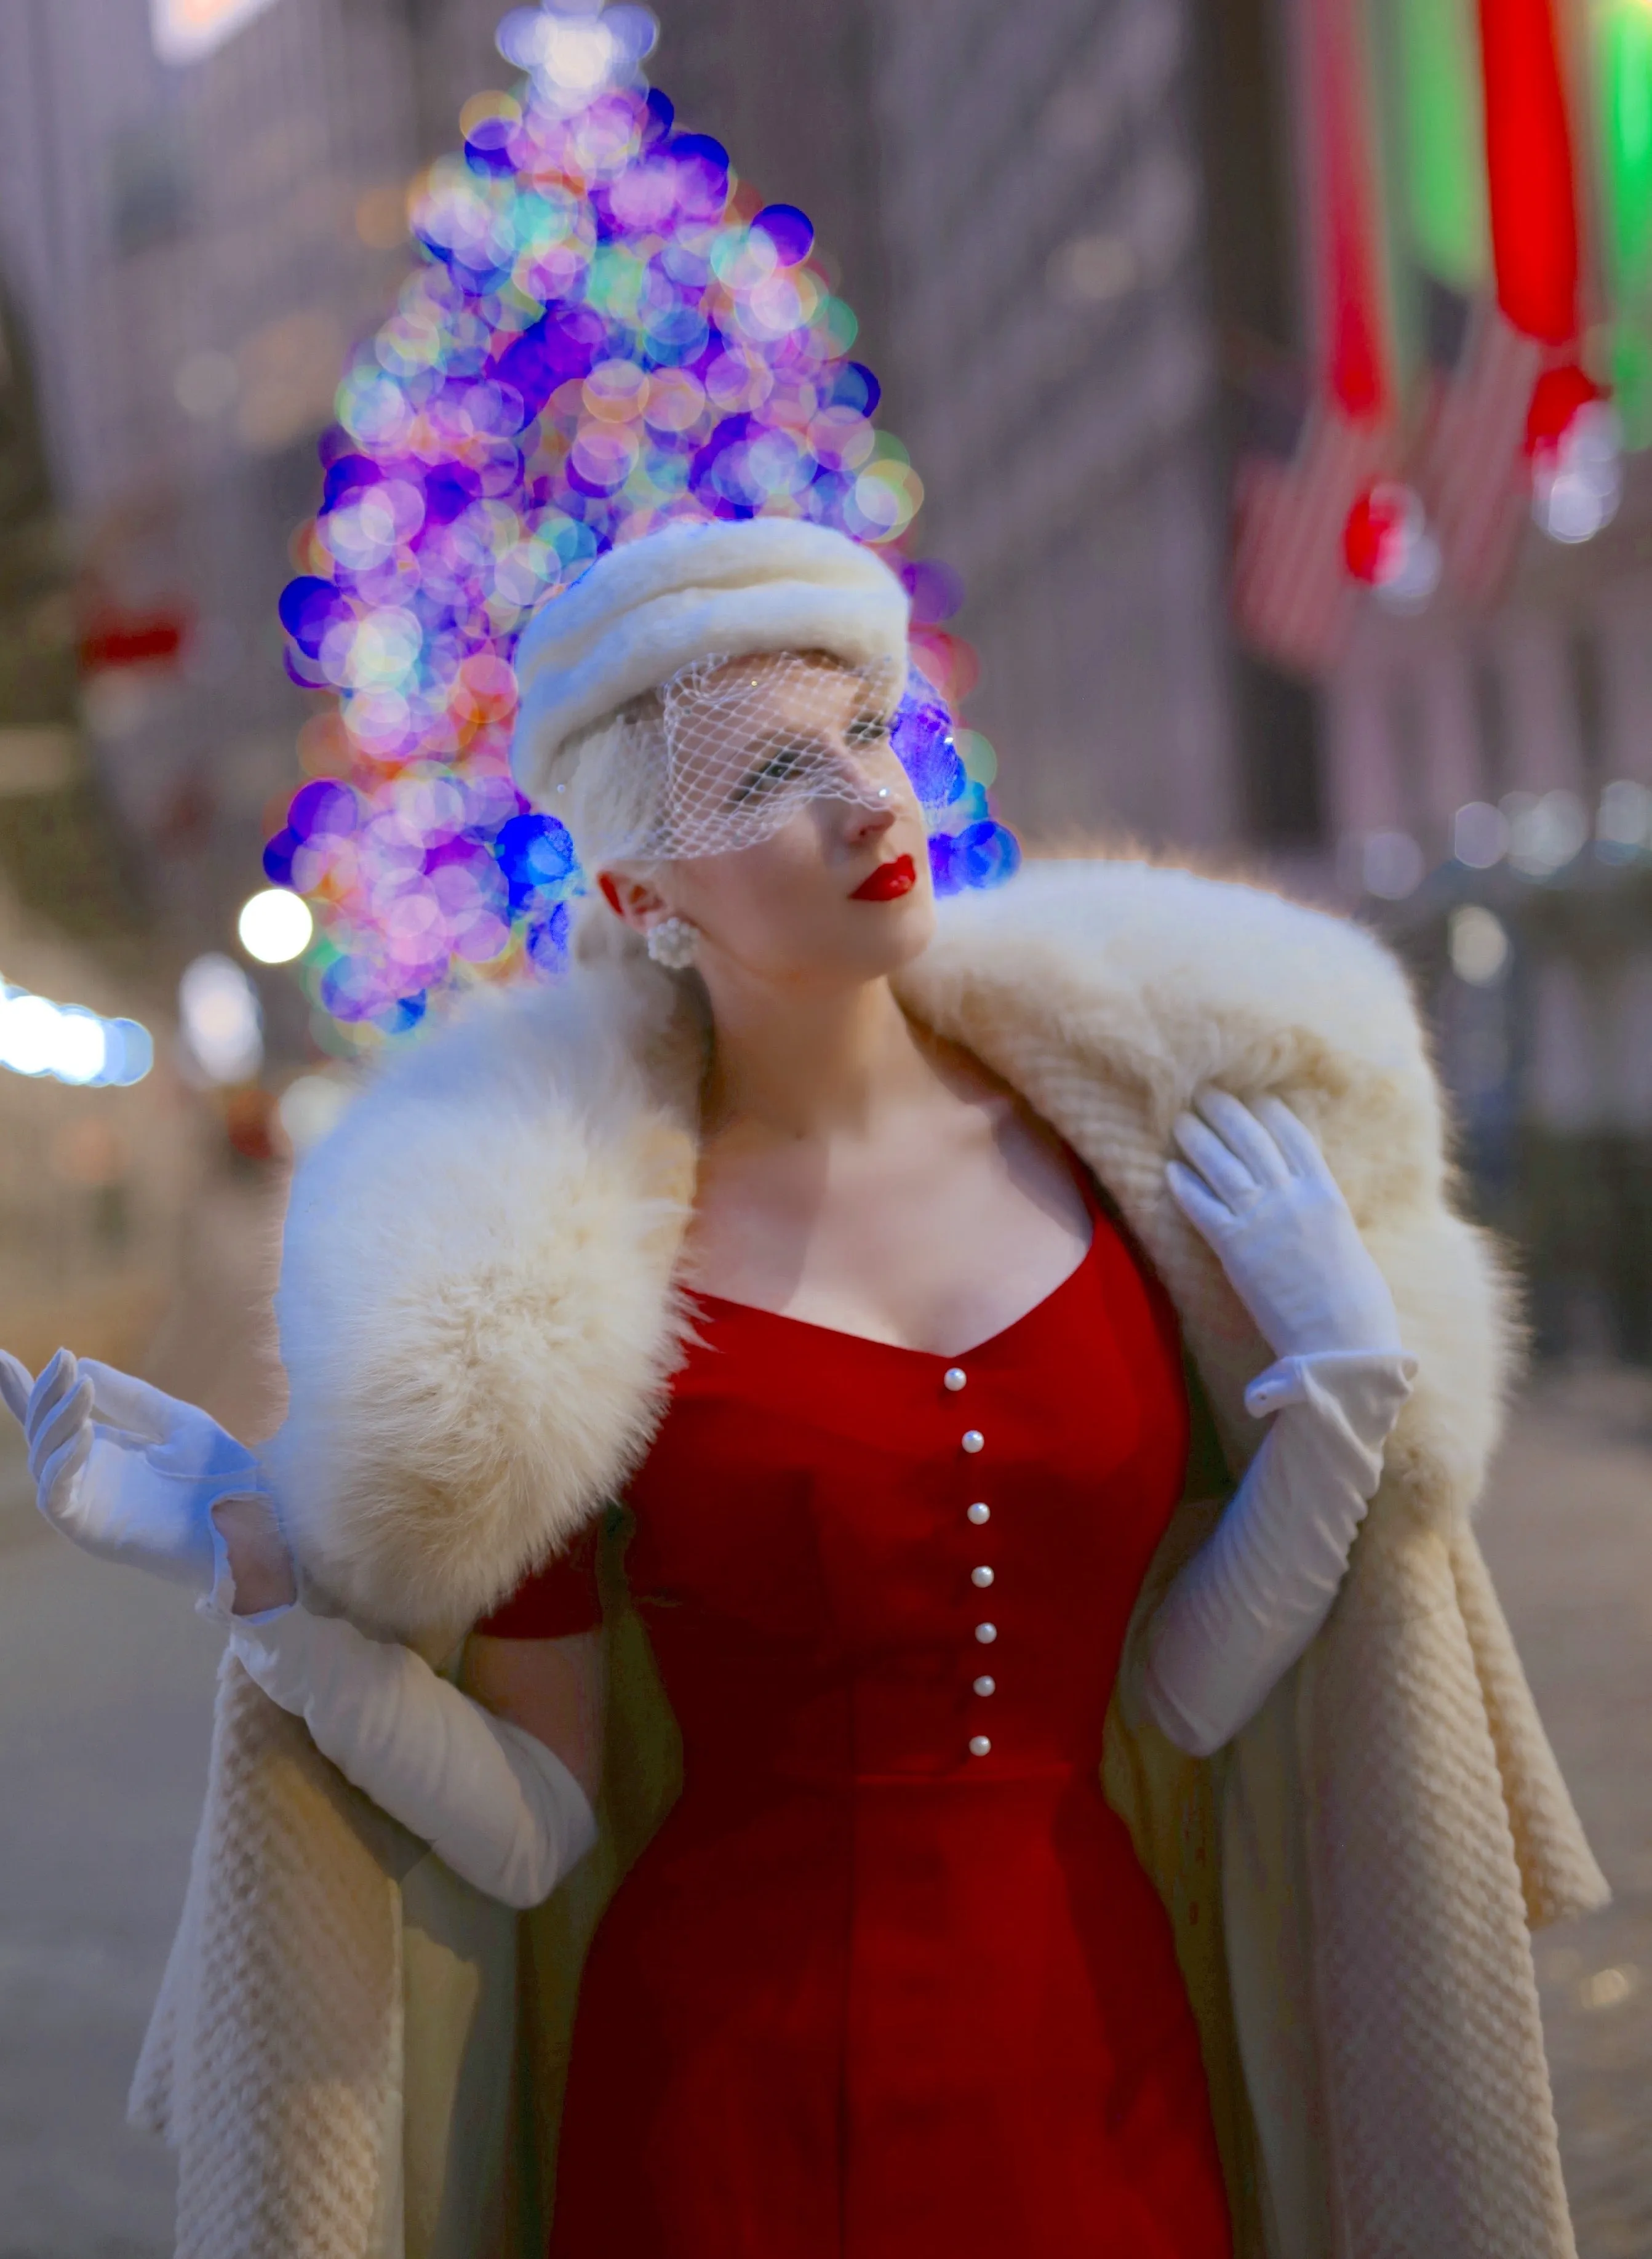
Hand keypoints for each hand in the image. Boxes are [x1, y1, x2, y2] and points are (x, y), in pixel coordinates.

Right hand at [0, 1347, 275, 1592]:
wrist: (247, 1523)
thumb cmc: (218, 1476)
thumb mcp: (174, 1421)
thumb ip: (129, 1397)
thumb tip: (81, 1364)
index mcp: (103, 1450)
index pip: (53, 1416)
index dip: (26, 1390)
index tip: (0, 1357)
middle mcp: (86, 1475)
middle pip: (42, 1432)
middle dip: (43, 1394)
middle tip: (61, 1358)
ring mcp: (85, 1504)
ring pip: (43, 1459)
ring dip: (57, 1420)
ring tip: (80, 1389)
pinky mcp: (87, 1531)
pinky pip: (56, 1495)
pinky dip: (62, 1462)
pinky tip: (83, 1434)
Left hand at [1165, 1089, 1402, 1360]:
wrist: (1341, 1340)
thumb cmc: (1356, 1304)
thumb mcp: (1346, 1244)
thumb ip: (1323, 1217)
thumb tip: (1311, 1211)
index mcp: (1326, 1194)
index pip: (1294, 1137)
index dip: (1270, 1111)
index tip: (1253, 1092)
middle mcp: (1292, 1197)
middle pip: (1252, 1140)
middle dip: (1226, 1112)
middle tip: (1204, 1091)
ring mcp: (1261, 1219)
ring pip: (1222, 1165)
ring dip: (1197, 1139)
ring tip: (1179, 1120)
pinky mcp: (1234, 1248)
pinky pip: (1201, 1207)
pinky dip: (1184, 1186)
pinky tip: (1169, 1170)